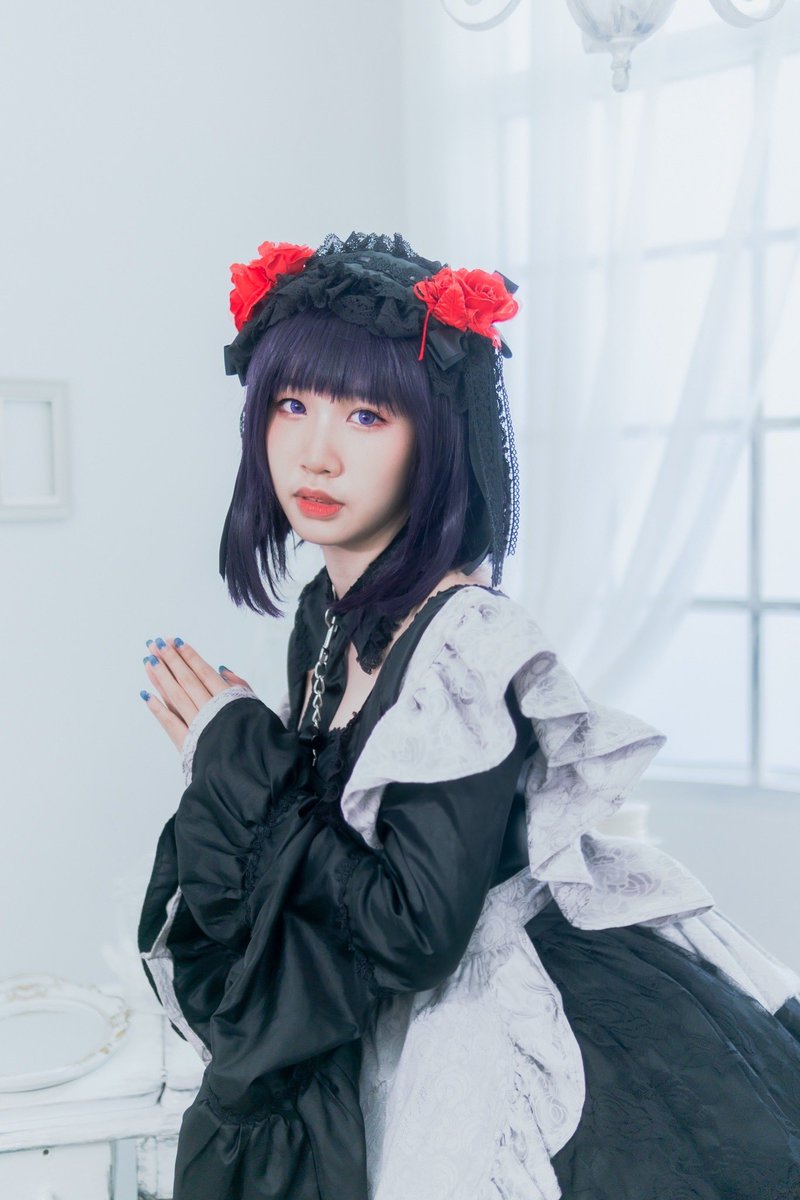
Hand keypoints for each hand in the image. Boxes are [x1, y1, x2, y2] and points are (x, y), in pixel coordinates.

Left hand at [140, 637, 251, 752]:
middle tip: (155, 643)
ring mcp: (197, 726)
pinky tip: (146, 694)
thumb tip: (221, 668)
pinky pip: (169, 723)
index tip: (175, 641)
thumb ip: (240, 687)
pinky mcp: (188, 743)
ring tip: (148, 660)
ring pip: (176, 696)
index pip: (204, 672)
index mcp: (228, 699)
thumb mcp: (255, 706)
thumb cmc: (257, 736)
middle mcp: (210, 709)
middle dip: (170, 660)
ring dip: (161, 678)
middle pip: (187, 680)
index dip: (189, 656)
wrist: (252, 768)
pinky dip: (157, 708)